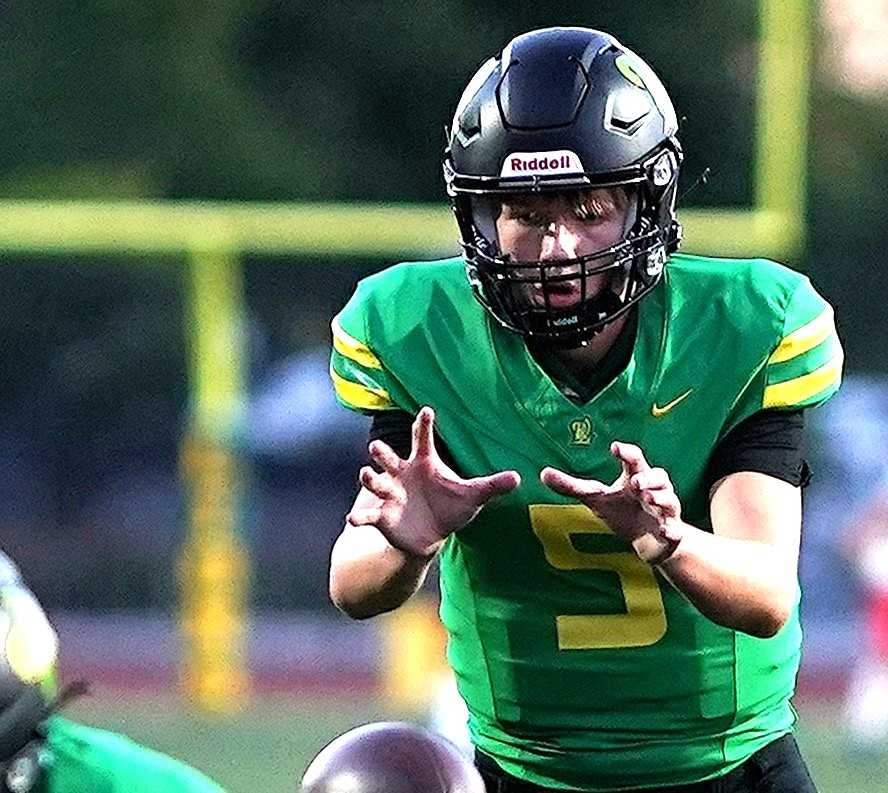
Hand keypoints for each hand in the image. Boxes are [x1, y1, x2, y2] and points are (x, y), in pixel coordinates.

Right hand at [346, 406, 520, 559]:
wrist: (430, 534)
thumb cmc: (450, 507)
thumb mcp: (473, 496)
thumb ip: (492, 486)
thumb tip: (519, 478)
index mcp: (424, 463)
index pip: (422, 439)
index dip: (424, 425)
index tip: (427, 411)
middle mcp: (403, 474)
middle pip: (389, 457)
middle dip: (382, 452)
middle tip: (378, 447)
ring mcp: (390, 494)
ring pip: (375, 481)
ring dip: (370, 478)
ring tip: (368, 475)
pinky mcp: (382, 516)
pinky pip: (368, 515)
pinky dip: (360, 517)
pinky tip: (354, 520)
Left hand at [540, 441, 683, 563]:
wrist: (649, 541)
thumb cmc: (623, 512)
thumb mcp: (596, 499)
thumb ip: (571, 486)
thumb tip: (542, 473)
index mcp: (635, 478)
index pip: (634, 460)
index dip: (627, 452)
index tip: (614, 447)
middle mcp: (653, 491)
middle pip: (658, 476)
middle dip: (649, 477)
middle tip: (635, 482)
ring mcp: (664, 511)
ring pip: (670, 500)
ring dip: (661, 497)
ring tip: (647, 498)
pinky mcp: (670, 532)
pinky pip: (675, 530)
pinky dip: (671, 530)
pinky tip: (666, 531)